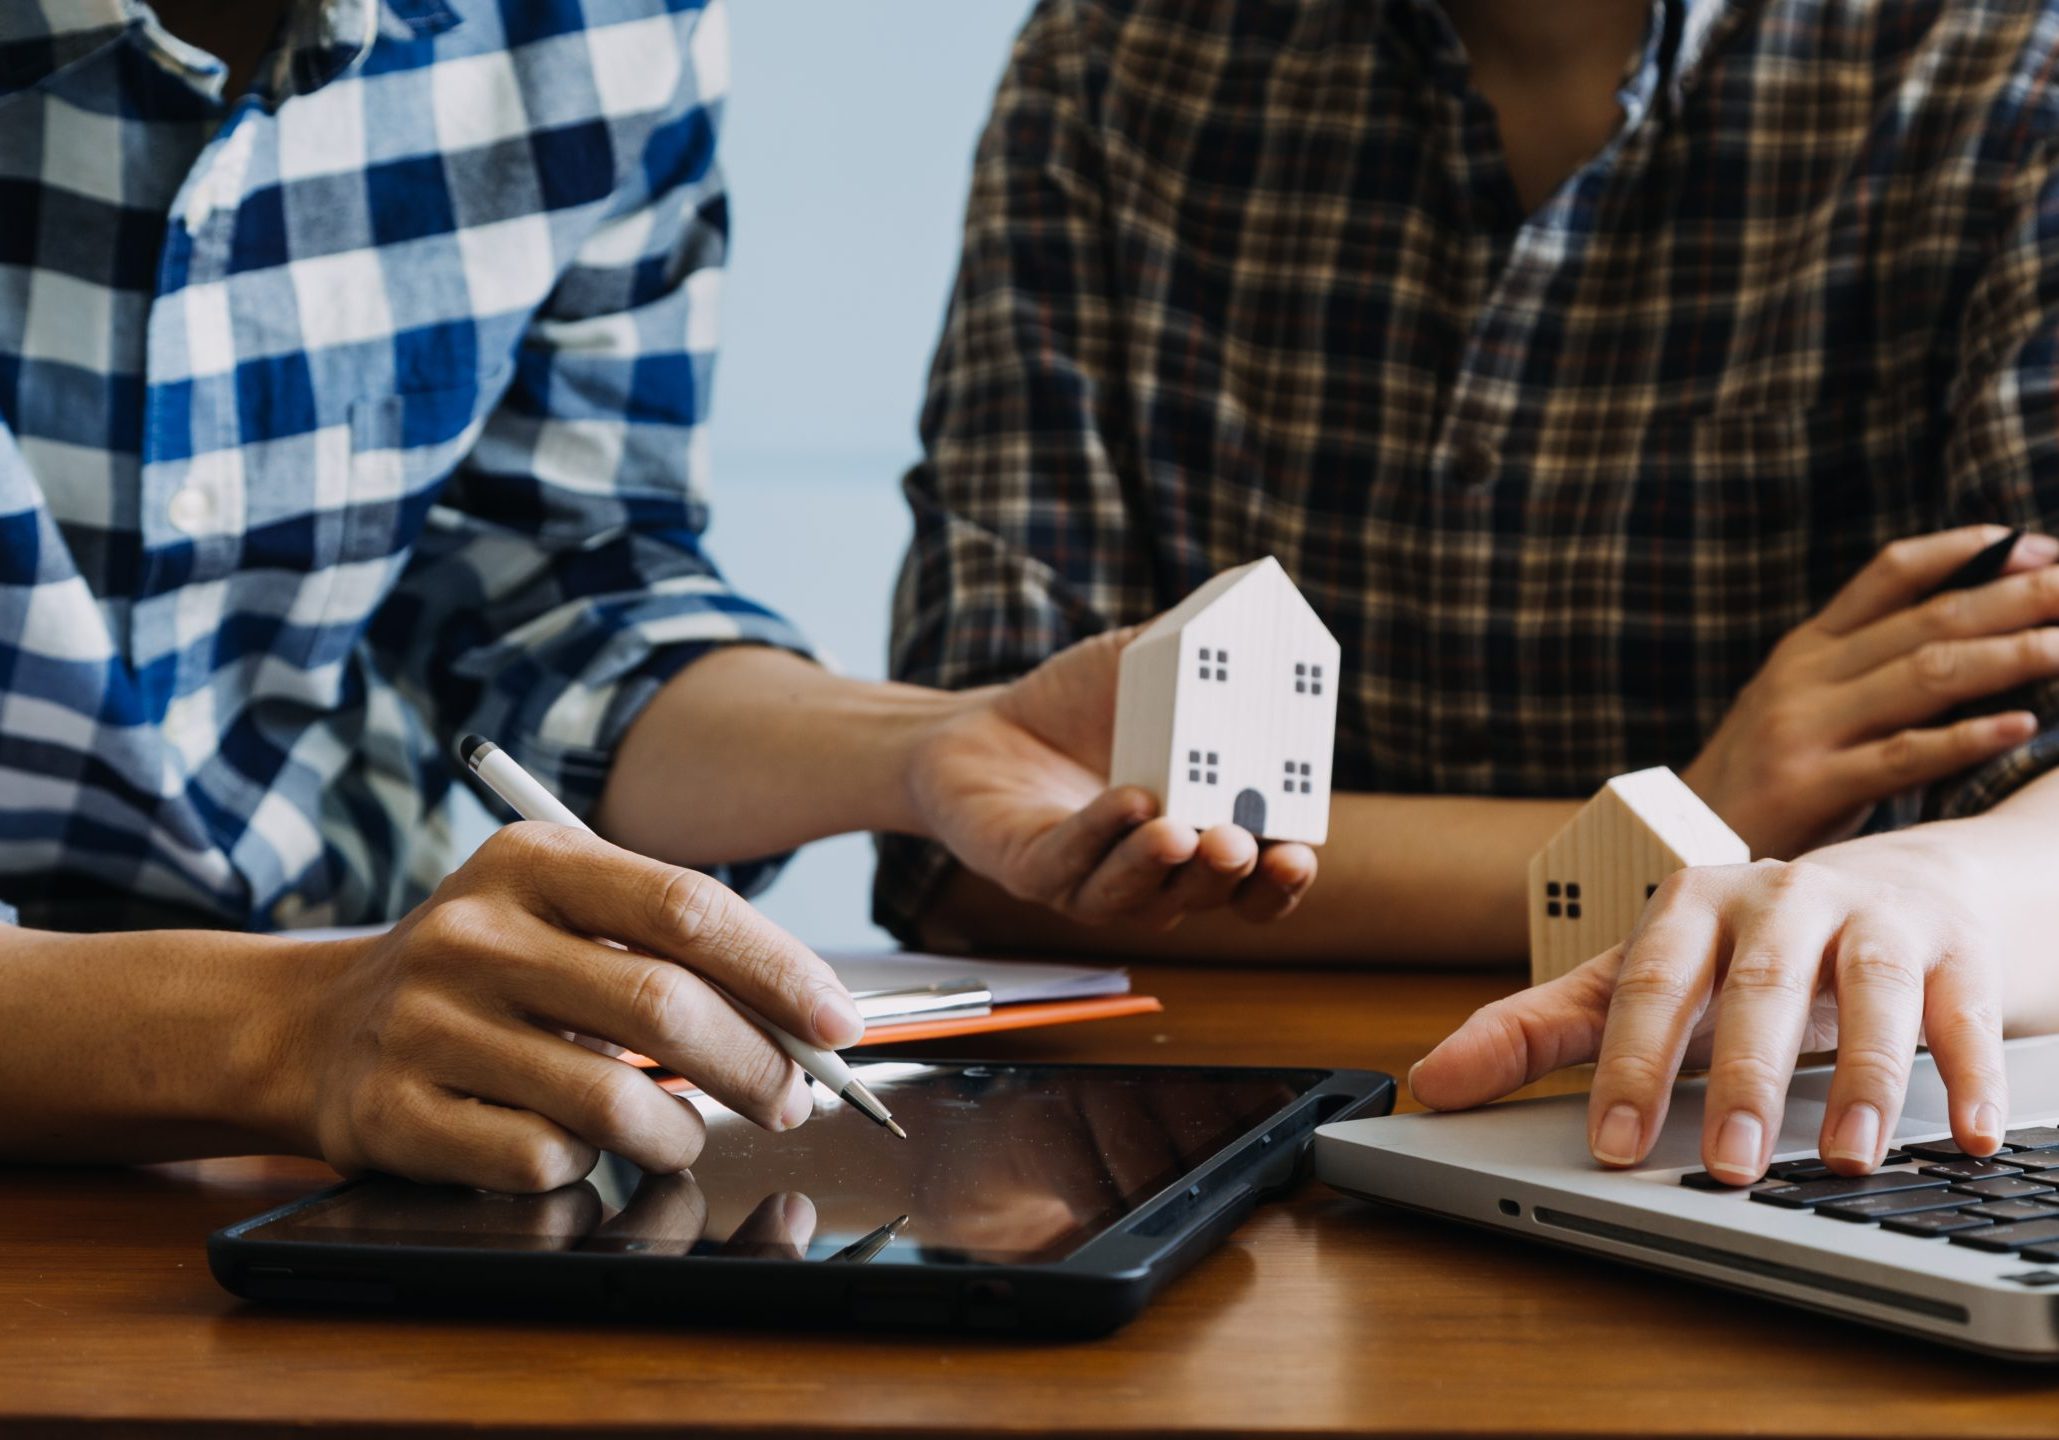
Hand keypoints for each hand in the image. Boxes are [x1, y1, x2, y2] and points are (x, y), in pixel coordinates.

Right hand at [283, 823, 864, 1191]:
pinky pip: (541, 1160)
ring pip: (610, 1102)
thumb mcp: (559, 911)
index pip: (686, 909)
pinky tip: (573, 1144)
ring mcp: (427, 1024)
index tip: (839, 1023)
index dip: (780, 971)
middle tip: (793, 1096)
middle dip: (756, 1065)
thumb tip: (806, 1020)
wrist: (313, 1025)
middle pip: (662, 1007)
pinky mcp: (396, 1114)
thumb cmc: (485, 971)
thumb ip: (670, 946)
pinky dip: (585, 1166)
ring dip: (679, 1132)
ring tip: (684, 1131)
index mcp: (531, 861)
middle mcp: (473, 932)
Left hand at [907, 627, 1316, 927]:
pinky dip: (1101, 837)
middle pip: (1207, 894)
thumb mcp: (1143, 662)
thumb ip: (1198, 640)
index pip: (1258, 881)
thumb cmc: (1076, 704)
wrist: (981, 727)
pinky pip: (1071, 867)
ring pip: (1140, 896)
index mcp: (1202, 835)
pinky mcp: (1032, 873)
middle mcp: (1156, 875)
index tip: (1300, 851)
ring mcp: (1094, 881)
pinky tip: (1127, 802)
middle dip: (1229, 872)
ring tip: (1182, 831)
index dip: (1284, 877)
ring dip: (1163, 866)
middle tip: (1238, 840)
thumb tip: (1251, 594)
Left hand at [1410, 829, 2006, 1182]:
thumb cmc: (1743, 949)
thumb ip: (1537, 1030)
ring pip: (1867, 989)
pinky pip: (1961, 1009)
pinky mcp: (1951, 945)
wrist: (1895, 883)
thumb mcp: (1639, 979)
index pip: (1650, 987)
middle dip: (1742, 1078)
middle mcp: (1778, 898)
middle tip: (1727, 1167)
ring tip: (1847, 1159)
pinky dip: (1967, 1071)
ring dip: (1862, 1076)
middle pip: (1758, 987)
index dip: (1630, 1066)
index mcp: (1688, 907)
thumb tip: (1432, 1083)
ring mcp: (1870, 915)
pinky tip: (1966, 1135)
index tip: (1613, 1148)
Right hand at [1682, 525, 2058, 857]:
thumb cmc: (1765, 783)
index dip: (1969, 551)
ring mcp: (1804, 728)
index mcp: (1807, 648)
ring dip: (2011, 656)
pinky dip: (1967, 738)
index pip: (1892, 572)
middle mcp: (1805, 676)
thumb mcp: (1802, 708)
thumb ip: (1870, 675)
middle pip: (1928, 618)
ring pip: (1924, 676)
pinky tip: (2021, 726)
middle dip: (2017, 598)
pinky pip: (1902, 756)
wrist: (1673, 844)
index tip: (2039, 545)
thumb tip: (1980, 645)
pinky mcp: (1810, 787)